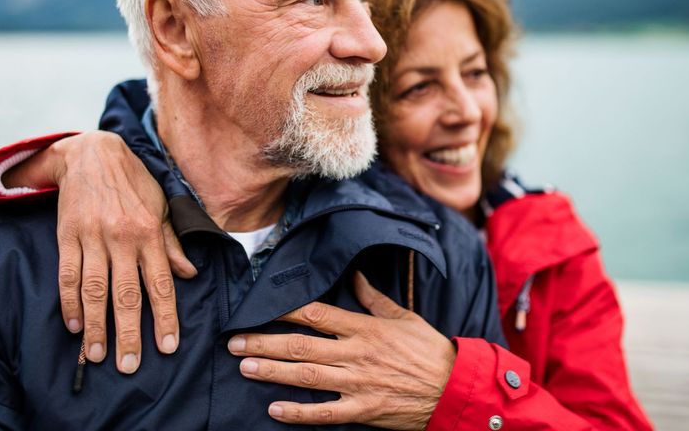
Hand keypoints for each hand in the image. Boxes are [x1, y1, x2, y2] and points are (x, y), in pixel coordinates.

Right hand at [8, 131, 195, 373]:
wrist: (92, 153)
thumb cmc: (133, 183)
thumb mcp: (160, 208)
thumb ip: (172, 244)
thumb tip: (189, 274)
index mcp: (149, 233)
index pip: (160, 284)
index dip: (164, 317)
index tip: (166, 347)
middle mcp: (122, 238)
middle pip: (126, 295)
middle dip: (128, 333)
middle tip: (129, 366)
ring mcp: (93, 238)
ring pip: (95, 290)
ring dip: (95, 326)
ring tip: (95, 356)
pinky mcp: (67, 236)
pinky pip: (68, 275)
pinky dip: (70, 302)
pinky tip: (74, 325)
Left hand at [227, 271, 455, 429]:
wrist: (454, 387)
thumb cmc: (429, 350)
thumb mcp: (403, 315)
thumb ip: (373, 297)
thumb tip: (354, 274)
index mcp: (365, 328)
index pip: (316, 314)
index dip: (284, 310)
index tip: (259, 307)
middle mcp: (357, 353)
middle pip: (301, 346)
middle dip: (264, 343)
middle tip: (234, 342)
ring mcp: (358, 383)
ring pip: (307, 376)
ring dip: (272, 372)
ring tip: (245, 367)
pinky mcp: (364, 409)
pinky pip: (326, 413)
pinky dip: (299, 413)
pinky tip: (274, 410)